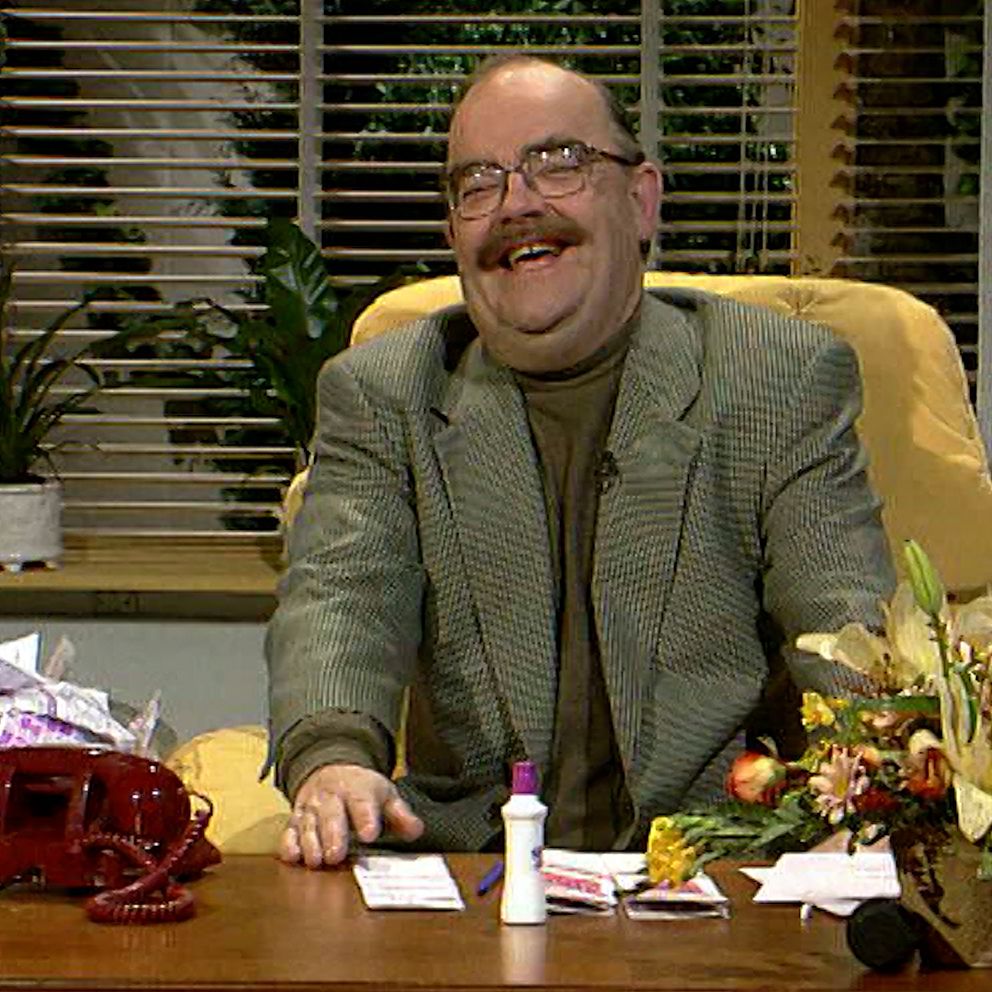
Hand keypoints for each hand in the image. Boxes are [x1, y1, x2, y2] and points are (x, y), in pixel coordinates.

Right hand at [278, 763, 423, 867]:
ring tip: (316, 861)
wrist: (330, 771)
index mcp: (357, 788)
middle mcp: (331, 797)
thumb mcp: (385, 795)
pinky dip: (289, 843)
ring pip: (308, 824)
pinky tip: (292, 856)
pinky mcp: (295, 819)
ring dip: (310, 843)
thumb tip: (416, 830)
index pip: (362, 801)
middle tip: (337, 855)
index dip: (365, 817)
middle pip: (331, 814)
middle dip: (333, 835)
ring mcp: (311, 808)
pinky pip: (289, 829)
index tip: (370, 833)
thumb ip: (400, 814)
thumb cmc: (361, 790)